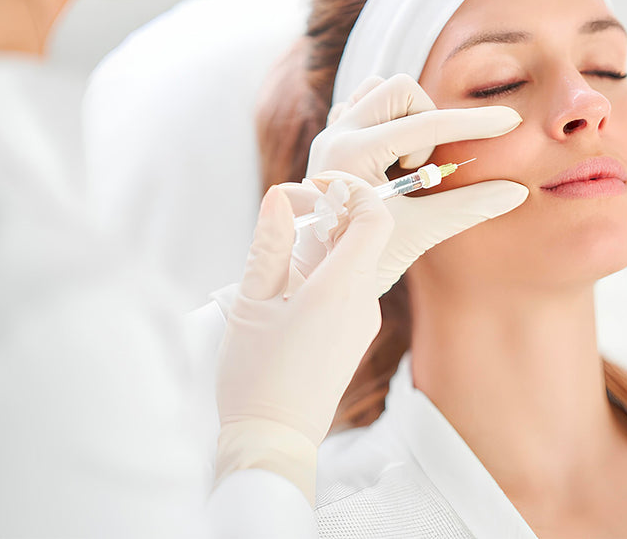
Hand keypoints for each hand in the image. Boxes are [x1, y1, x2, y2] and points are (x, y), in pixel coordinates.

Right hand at [214, 176, 391, 500]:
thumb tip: (280, 195)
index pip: (374, 217)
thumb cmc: (255, 376)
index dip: (351, 189)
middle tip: (288, 211)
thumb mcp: (252, 303)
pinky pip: (350, 286)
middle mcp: (363, 302)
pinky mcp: (355, 335)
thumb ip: (269, 244)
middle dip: (332, 212)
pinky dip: (327, 269)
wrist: (274, 441)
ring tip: (281, 248)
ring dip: (326, 241)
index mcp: (340, 289)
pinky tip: (289, 284)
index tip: (316, 185)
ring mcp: (363, 320)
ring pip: (356, 260)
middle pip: (366, 235)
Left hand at [304, 73, 528, 292]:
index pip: (426, 124)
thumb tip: (516, 192)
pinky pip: (363, 107)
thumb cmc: (362, 260)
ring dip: (407, 118)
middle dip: (428, 120)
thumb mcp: (419, 233)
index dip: (474, 123)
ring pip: (379, 91)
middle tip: (424, 168)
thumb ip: (468, 207)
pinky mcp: (332, 142)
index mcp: (353, 153)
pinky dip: (388, 123)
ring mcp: (330, 135)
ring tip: (407, 165)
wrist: (317, 280)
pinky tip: (392, 160)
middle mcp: (336, 134)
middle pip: (400, 89)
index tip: (510, 121)